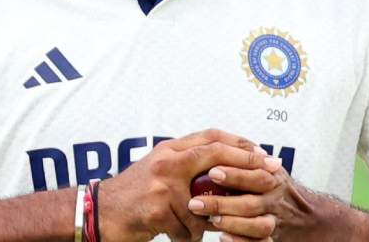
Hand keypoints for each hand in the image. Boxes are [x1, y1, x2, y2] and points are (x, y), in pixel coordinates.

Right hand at [97, 129, 275, 241]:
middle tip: (271, 174)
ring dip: (209, 219)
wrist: (98, 213)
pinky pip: (188, 228)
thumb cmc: (132, 196)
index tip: (262, 152)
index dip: (239, 143)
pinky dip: (187, 237)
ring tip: (209, 226)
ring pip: (205, 202)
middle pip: (215, 155)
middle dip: (246, 164)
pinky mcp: (158, 209)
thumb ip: (186, 166)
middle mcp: (166, 161)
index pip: (211, 136)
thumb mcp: (158, 171)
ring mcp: (161, 184)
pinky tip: (178, 237)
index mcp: (169, 149)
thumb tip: (225, 169)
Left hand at [189, 164, 351, 241]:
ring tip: (209, 220)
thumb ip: (249, 159)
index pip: (254, 174)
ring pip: (254, 225)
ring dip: (229, 223)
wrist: (310, 218)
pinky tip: (223, 238)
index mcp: (273, 179)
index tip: (212, 171)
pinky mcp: (272, 238)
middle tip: (195, 202)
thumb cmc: (281, 191)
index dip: (235, 173)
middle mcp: (275, 200)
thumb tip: (215, 142)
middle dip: (222, 202)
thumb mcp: (271, 170)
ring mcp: (275, 221)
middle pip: (250, 202)